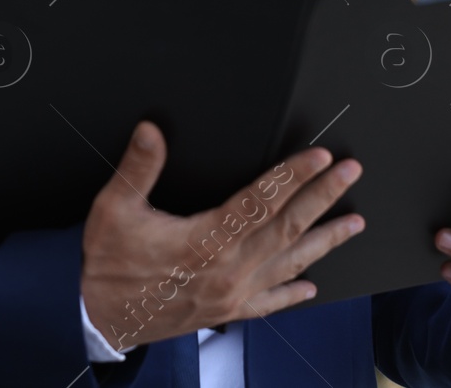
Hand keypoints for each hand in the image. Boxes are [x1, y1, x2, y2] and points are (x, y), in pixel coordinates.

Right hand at [81, 120, 365, 351]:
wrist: (97, 319)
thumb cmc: (107, 265)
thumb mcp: (114, 209)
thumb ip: (138, 168)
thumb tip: (151, 131)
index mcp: (205, 240)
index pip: (260, 201)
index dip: (292, 176)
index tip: (320, 158)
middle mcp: (227, 269)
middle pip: (286, 227)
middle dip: (322, 197)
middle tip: (351, 173)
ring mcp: (231, 294)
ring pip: (289, 263)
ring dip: (324, 240)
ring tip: (353, 223)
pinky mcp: (226, 312)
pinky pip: (269, 302)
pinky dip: (293, 293)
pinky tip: (311, 286)